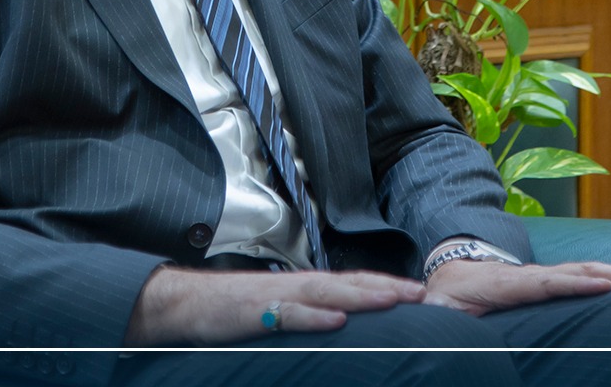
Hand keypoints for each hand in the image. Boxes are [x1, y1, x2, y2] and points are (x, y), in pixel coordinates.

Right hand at [125, 265, 424, 345]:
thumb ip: (310, 317)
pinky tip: (337, 320)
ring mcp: (278, 297)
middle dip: (388, 287)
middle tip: (423, 293)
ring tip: (393, 299)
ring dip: (362, 295)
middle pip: (350, 282)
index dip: (388, 286)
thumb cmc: (234, 312)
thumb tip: (343, 328)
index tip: (423, 293)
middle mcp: (298, 286)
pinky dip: (314, 316)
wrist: (186, 303)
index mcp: (306, 288)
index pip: (355, 283)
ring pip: (327, 292)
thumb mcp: (280, 314)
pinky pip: (289, 314)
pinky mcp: (256, 312)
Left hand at [422, 259, 610, 317]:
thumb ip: (439, 314)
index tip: (603, 284)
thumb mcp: (439, 307)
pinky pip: (584, 275)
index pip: (546, 282)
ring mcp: (544, 274)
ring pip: (587, 269)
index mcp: (507, 284)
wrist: (451, 271)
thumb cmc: (446, 296)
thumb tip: (432, 312)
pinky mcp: (551, 279)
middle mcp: (531, 275)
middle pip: (578, 270)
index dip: (574, 283)